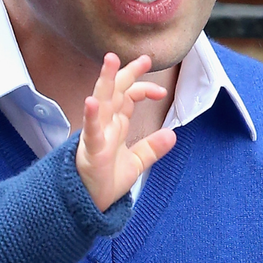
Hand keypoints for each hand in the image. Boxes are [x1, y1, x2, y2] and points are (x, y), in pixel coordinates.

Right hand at [76, 53, 176, 210]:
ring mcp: (96, 135)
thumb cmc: (106, 181)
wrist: (91, 204)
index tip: (162, 91)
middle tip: (144, 58)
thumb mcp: (137, 162)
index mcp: (115, 125)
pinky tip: (91, 101)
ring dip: (105, 81)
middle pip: (116, 91)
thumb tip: (172, 134)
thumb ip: (152, 148)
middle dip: (127, 72)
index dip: (143, 88)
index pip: (128, 97)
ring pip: (101, 102)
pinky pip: (90, 130)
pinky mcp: (91, 150)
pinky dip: (91, 116)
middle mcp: (105, 124)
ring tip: (111, 61)